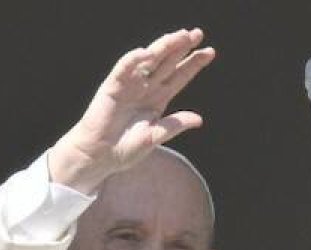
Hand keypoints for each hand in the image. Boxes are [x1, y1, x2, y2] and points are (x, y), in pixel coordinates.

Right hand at [48, 27, 215, 193]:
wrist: (100, 156)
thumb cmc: (125, 148)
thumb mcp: (154, 137)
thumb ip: (174, 125)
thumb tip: (199, 119)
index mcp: (159, 98)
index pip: (180, 75)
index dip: (194, 64)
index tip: (210, 52)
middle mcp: (147, 87)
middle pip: (168, 62)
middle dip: (182, 47)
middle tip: (197, 33)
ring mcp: (130, 85)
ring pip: (150, 60)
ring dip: (164, 47)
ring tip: (179, 36)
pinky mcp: (113, 87)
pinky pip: (124, 68)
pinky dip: (134, 59)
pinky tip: (148, 52)